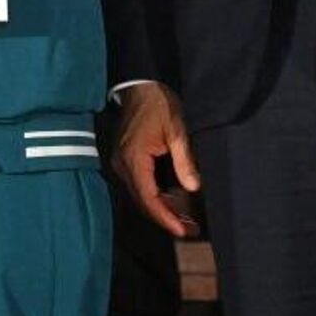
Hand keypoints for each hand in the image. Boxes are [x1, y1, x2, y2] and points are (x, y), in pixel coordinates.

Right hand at [112, 82, 200, 237]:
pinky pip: (139, 185)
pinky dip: (154, 195)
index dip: (165, 217)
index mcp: (134, 159)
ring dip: (161, 208)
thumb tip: (194, 187)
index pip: (148, 198)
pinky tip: (172, 200)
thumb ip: (184, 160)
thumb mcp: (177, 130)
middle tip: (189, 230)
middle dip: (165, 217)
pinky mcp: (124, 159)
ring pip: (141, 195)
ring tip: (185, 220)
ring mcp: (121, 162)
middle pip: (143, 201)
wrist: (141, 84)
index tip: (181, 231)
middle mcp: (122, 165)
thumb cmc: (159, 104)